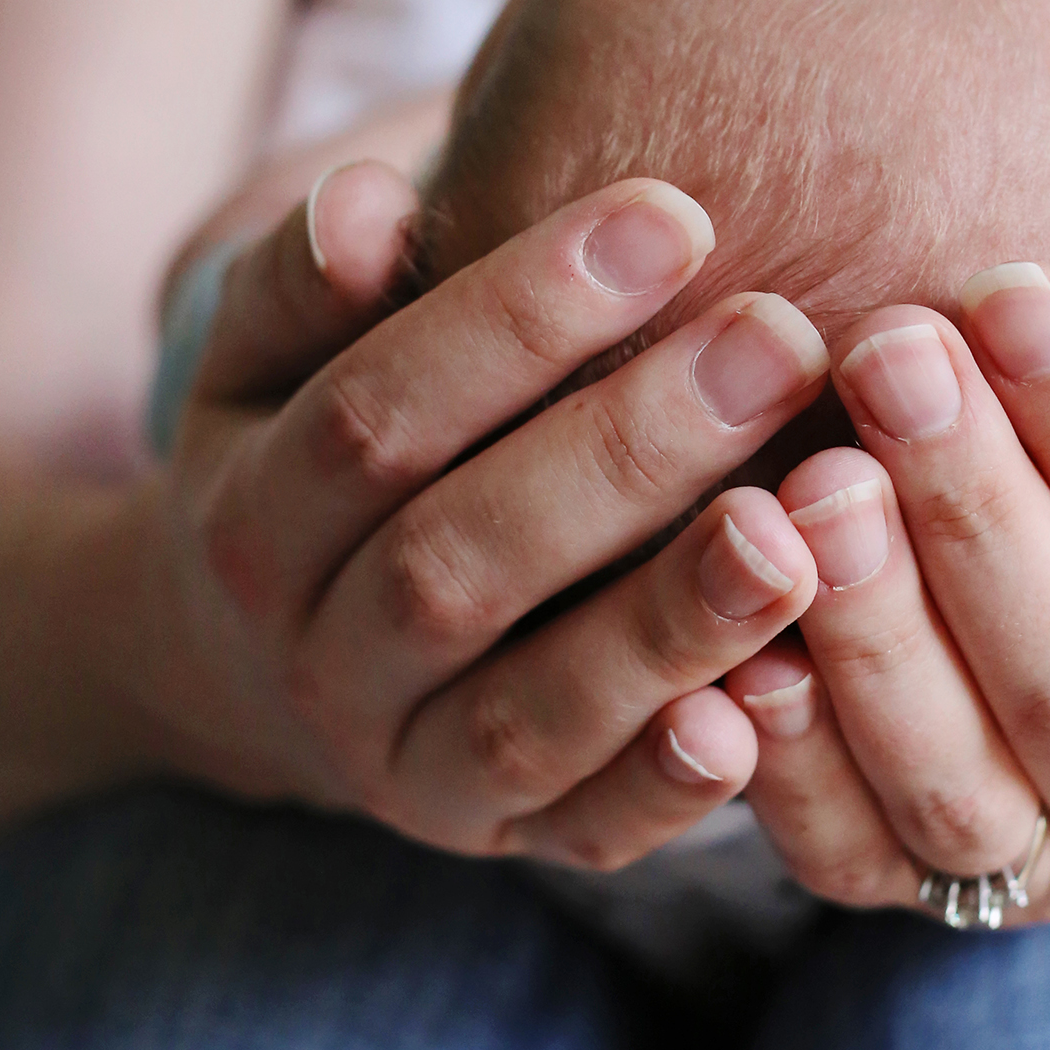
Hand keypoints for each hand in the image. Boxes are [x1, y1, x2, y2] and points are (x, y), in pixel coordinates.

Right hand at [141, 163, 828, 863]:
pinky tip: (766, 715)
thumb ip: (311, 278)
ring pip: (529, 712)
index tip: (675, 215)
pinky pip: (589, 833)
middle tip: (780, 337)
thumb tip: (368, 205)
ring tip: (799, 525)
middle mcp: (317, 659)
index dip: (517, 316)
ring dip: (667, 624)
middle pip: (459, 562)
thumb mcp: (272, 361)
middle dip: (625, 449)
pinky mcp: (508, 844)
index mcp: (251, 518)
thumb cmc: (321, 450)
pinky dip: (671, 787)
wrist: (267, 662)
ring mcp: (408, 771)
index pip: (377, 416)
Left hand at [728, 267, 1049, 919]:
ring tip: (811, 484)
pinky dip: (780, 760)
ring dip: (877, 633)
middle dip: (976, 510)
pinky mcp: (891, 889)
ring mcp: (1020, 872)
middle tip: (891, 353)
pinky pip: (834, 849)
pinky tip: (729, 651)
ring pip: (950, 781)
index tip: (1019, 296)